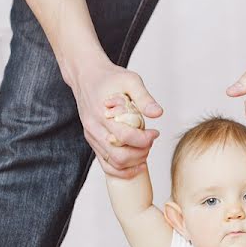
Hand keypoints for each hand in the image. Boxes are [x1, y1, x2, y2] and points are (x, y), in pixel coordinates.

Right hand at [70, 59, 162, 178]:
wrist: (87, 76)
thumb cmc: (110, 78)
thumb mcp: (130, 80)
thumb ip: (144, 97)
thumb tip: (158, 113)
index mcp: (103, 113)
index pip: (125, 137)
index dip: (144, 140)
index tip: (155, 133)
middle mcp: (94, 128)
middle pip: (119, 156)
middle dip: (141, 153)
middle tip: (150, 142)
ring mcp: (92, 137)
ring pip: (113, 164)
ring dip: (133, 163)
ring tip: (145, 150)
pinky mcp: (93, 142)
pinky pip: (106, 165)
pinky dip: (122, 170)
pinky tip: (137, 165)